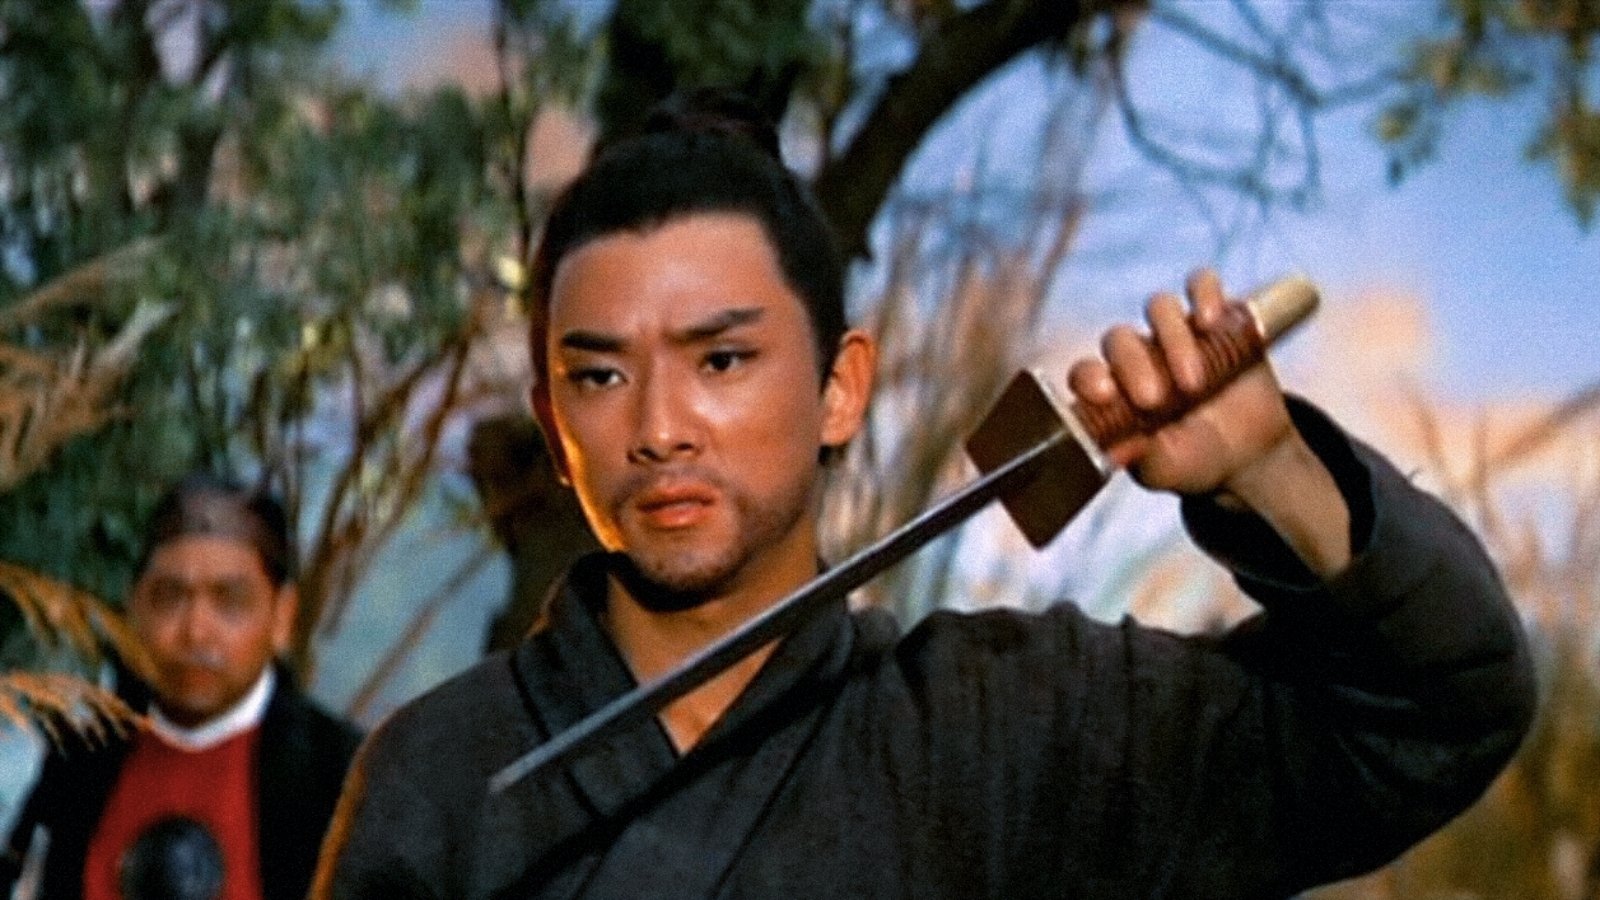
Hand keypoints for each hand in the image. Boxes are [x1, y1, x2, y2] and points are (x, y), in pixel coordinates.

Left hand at [1067, 268, 1350, 573]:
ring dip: (1173, 338)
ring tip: (1194, 382)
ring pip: (1158, 308)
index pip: (1086, 373)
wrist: (1250, 452)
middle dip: (1133, 364)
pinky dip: (1204, 293)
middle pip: (1120, 338)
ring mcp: (1176, 332)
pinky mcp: (1217, 316)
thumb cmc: (1195, 460)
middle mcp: (1138, 356)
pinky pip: (1201, 284)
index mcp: (1114, 392)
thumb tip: (1116, 453)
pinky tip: (1212, 321)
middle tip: (1155, 400)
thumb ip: (1143, 459)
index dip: (1088, 378)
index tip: (1106, 395)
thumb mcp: (1170, 468)